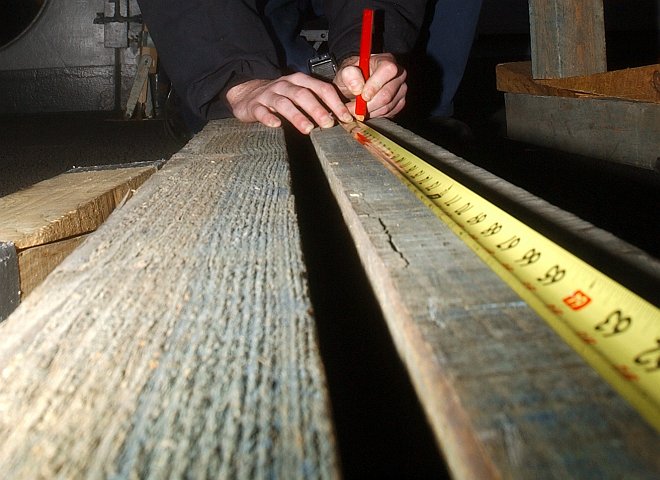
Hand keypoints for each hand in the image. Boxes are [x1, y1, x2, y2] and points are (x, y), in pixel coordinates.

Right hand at [225, 73, 353, 133]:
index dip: (335, 102)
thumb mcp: (300, 94)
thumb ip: (319, 102)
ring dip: (297, 116)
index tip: (345, 118)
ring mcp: (269, 95)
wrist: (248, 94)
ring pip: (284, 103)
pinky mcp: (254, 106)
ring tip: (308, 129)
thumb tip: (344, 116)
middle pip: (303, 94)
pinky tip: (276, 125)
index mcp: (300, 81)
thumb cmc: (281, 97)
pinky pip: (261, 111)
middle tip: (329, 124)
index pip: (321, 88)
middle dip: (317, 109)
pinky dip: (268, 117)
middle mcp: (285, 85)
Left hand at [334, 53, 407, 118]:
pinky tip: (366, 110)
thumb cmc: (352, 76)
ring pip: (387, 107)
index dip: (375, 84)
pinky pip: (388, 113)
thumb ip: (348, 75)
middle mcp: (398, 73)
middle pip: (387, 94)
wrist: (356, 86)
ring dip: (369, 111)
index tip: (362, 96)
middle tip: (352, 108)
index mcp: (386, 60)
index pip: (388, 70)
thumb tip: (357, 87)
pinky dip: (374, 115)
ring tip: (356, 109)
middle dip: (367, 105)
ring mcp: (401, 89)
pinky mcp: (400, 103)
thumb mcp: (344, 72)